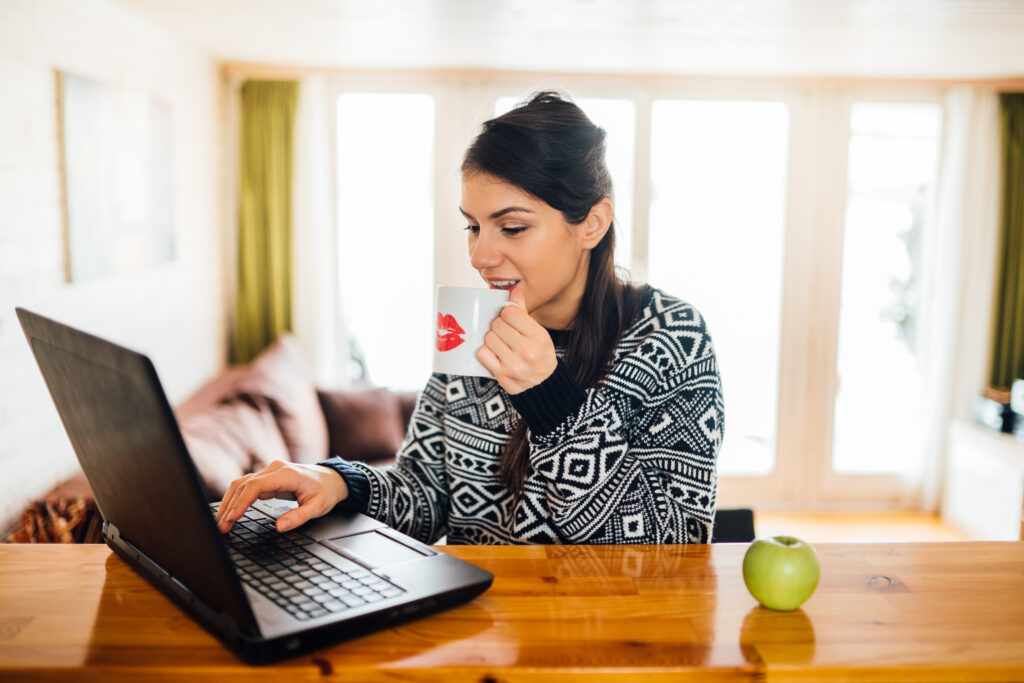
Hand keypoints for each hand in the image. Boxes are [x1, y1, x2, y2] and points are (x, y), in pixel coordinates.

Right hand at [215, 460, 348, 533]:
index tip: (231, 519)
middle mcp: (274, 469)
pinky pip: (247, 487)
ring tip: (221, 522)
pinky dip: (236, 498)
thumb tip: (279, 527)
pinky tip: (230, 512)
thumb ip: (298, 517)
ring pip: (241, 484)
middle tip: (221, 527)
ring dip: (229, 502)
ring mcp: (270, 472)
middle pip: (243, 484)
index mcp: (286, 474)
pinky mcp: (267, 478)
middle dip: (230, 506)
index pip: (255, 486)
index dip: (241, 503)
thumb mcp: (318, 507)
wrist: (332, 479)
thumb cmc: (326, 492)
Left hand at [476, 285, 557, 394]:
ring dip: (492, 339)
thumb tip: (514, 290)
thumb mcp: (538, 333)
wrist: (544, 386)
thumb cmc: (539, 355)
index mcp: (539, 337)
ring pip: (488, 338)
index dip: (506, 313)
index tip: (510, 319)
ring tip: (502, 344)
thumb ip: (523, 312)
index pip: (510, 313)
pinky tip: (496, 354)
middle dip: (499, 326)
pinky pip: (482, 353)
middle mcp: (527, 351)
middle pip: (497, 325)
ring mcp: (514, 365)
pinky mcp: (501, 375)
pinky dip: (486, 352)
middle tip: (506, 333)